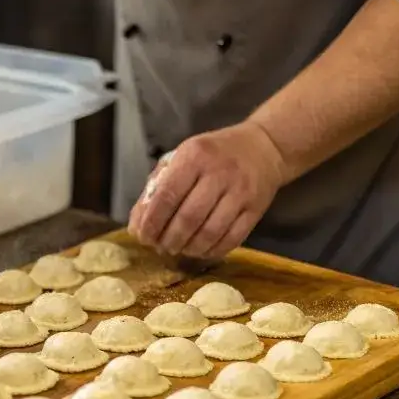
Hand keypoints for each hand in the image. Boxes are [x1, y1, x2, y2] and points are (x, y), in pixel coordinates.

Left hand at [127, 121, 289, 259]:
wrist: (262, 147)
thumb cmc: (211, 155)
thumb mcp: (180, 158)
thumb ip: (155, 189)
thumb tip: (136, 225)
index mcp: (194, 156)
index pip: (167, 196)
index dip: (152, 222)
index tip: (143, 237)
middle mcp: (219, 172)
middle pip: (188, 218)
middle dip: (169, 240)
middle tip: (160, 247)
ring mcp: (241, 191)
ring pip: (210, 233)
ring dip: (189, 248)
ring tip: (178, 249)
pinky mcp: (256, 209)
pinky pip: (232, 239)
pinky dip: (212, 251)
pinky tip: (200, 250)